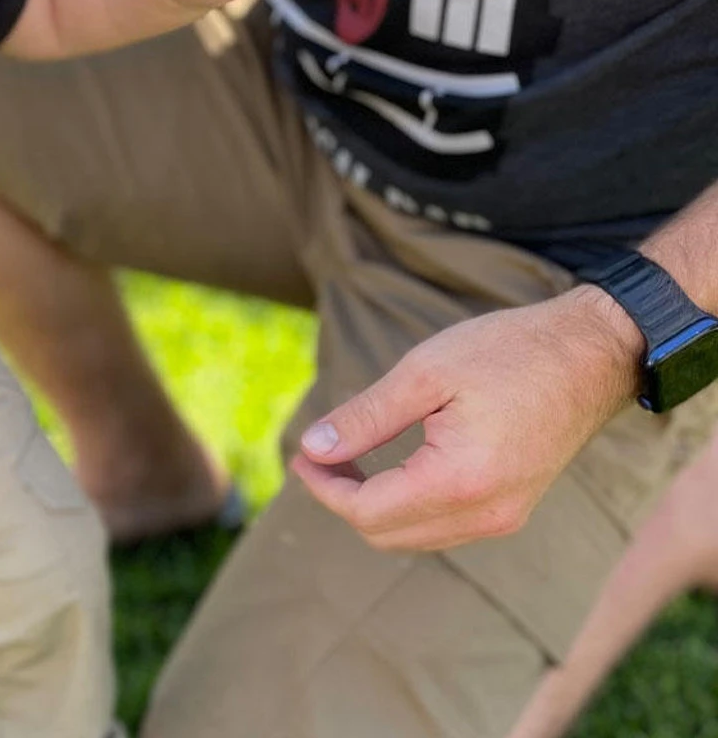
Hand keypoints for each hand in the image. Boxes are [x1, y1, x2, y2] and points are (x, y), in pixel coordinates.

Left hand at [291, 285, 643, 551]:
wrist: (589, 354)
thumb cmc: (507, 352)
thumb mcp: (424, 372)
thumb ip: (365, 417)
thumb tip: (314, 448)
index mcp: (460, 481)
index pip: (368, 512)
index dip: (324, 487)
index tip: (299, 452)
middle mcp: (486, 515)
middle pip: (386, 536)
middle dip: (341, 499)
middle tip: (315, 453)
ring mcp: (504, 518)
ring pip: (413, 538)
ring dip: (370, 507)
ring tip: (343, 458)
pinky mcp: (512, 509)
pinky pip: (442, 528)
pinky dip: (404, 507)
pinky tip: (386, 468)